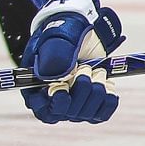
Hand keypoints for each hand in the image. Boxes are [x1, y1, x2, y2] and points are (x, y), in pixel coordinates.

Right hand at [20, 0, 124, 123]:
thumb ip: (54, 55)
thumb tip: (59, 77)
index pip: (44, 111)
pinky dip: (108, 99)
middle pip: (69, 112)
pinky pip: (102, 113)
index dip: (56, 103)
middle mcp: (53, 102)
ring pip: (88, 113)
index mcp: (35, 89)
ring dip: (97, 89)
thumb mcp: (55, 38)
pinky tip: (107, 85)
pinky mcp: (92, 105)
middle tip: (85, 67)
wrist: (82, 31)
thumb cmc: (62, 33)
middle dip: (82, 87)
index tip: (64, 88)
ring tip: (97, 71)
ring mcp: (73, 106)